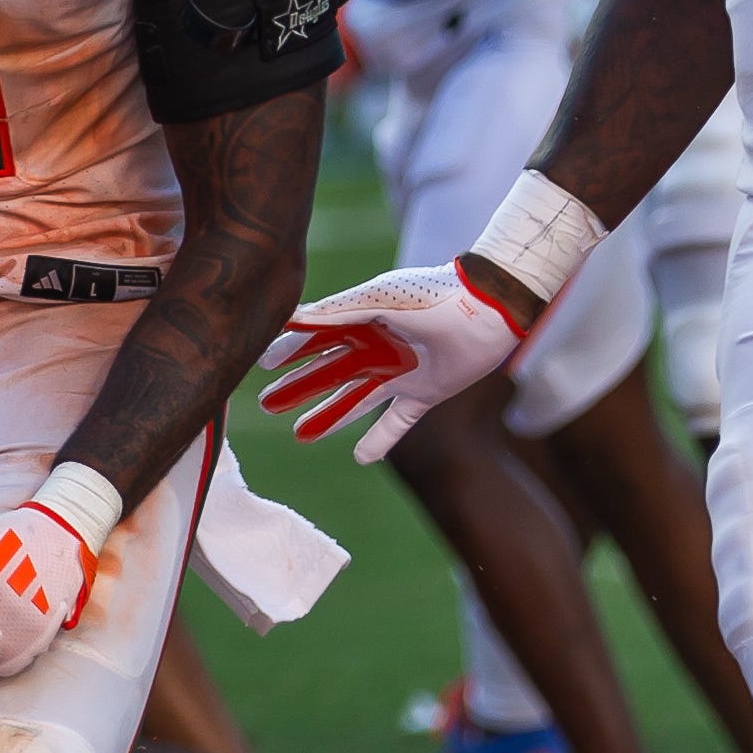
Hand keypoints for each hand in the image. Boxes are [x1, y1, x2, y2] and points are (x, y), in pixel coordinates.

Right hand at [257, 259, 525, 463]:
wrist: (491, 309)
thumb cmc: (432, 295)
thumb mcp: (380, 300)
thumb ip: (338, 312)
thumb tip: (292, 320)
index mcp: (362, 319)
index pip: (317, 337)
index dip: (290, 350)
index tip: (261, 363)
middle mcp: (377, 347)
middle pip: (328, 372)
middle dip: (299, 388)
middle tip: (267, 405)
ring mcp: (401, 372)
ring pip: (355, 400)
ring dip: (327, 416)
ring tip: (299, 435)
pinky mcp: (426, 393)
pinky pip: (398, 422)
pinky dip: (380, 440)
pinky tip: (361, 458)